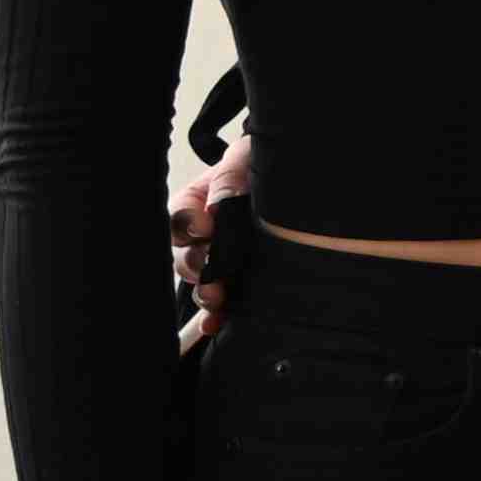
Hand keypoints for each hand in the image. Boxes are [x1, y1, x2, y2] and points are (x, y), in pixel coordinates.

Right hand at [167, 129, 255, 348]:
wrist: (301, 182)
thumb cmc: (264, 165)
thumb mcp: (248, 158)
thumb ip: (231, 177)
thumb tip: (219, 206)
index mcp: (197, 202)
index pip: (179, 217)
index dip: (187, 224)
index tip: (205, 227)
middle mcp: (202, 234)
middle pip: (183, 254)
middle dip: (194, 263)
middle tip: (210, 267)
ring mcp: (217, 259)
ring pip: (198, 281)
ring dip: (204, 291)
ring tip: (216, 296)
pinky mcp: (237, 280)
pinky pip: (219, 302)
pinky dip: (215, 314)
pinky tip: (216, 322)